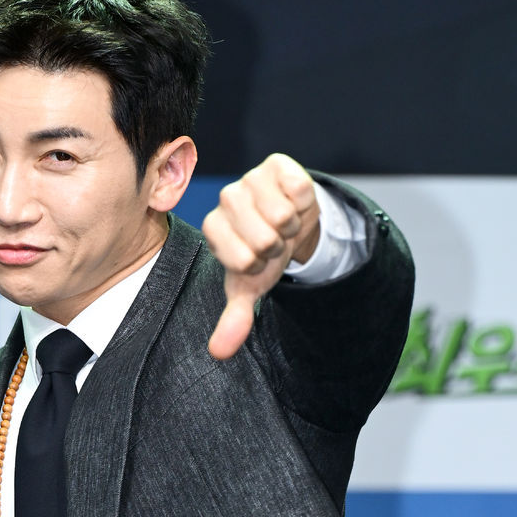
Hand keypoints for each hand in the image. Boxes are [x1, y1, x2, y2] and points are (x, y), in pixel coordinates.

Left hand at [202, 153, 319, 359]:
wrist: (290, 221)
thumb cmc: (263, 254)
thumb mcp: (250, 286)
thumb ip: (235, 319)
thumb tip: (219, 353)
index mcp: (213, 229)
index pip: (243, 260)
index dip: (260, 264)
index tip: (258, 258)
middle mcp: (226, 199)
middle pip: (265, 239)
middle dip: (278, 246)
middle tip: (274, 240)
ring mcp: (250, 178)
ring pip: (282, 215)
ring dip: (292, 226)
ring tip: (283, 223)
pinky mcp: (277, 163)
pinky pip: (298, 190)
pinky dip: (304, 203)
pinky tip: (293, 202)